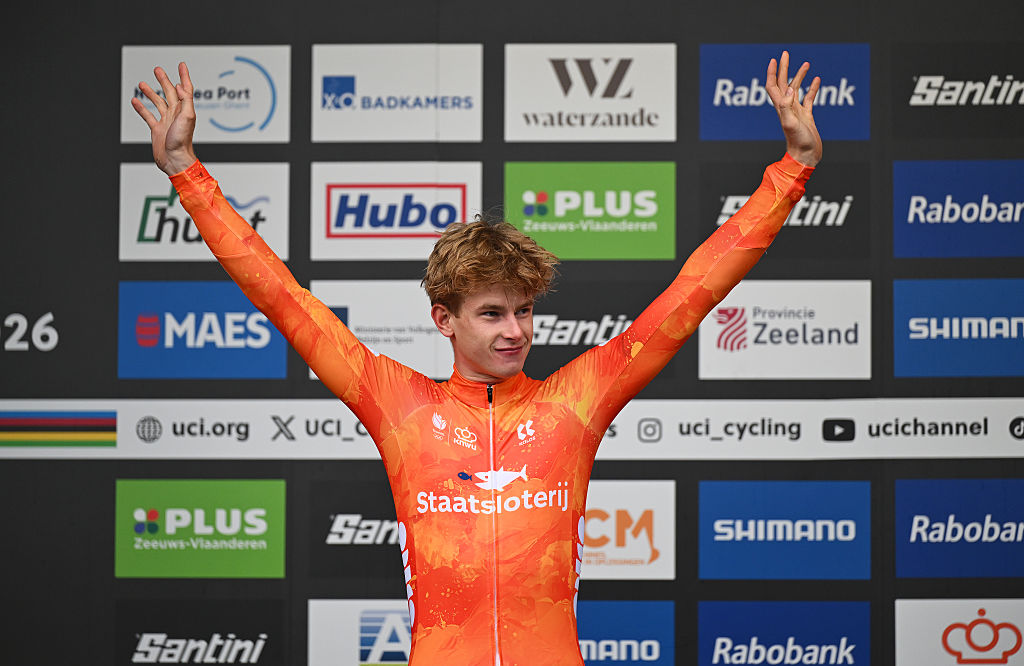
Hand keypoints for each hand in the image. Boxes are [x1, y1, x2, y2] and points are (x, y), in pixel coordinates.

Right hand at [130, 62, 197, 175]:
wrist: (175, 160)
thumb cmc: (182, 141)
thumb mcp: (187, 117)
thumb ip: (185, 100)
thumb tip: (180, 86)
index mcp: (184, 109)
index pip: (185, 89)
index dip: (184, 76)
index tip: (181, 65)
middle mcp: (176, 114)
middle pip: (169, 92)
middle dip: (164, 80)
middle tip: (157, 70)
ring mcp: (166, 121)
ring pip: (157, 102)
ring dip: (150, 92)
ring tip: (142, 84)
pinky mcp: (157, 129)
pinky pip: (148, 115)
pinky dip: (141, 108)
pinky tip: (135, 101)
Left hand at [765, 51, 821, 166]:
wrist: (806, 155)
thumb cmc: (797, 141)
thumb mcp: (790, 122)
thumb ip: (787, 106)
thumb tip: (789, 88)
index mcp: (781, 107)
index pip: (772, 86)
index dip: (771, 73)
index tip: (774, 59)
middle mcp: (787, 107)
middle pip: (783, 83)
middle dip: (783, 68)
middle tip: (785, 53)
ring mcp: (796, 111)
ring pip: (796, 89)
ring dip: (799, 76)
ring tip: (806, 64)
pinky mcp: (807, 116)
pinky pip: (809, 98)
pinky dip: (812, 88)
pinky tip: (817, 80)